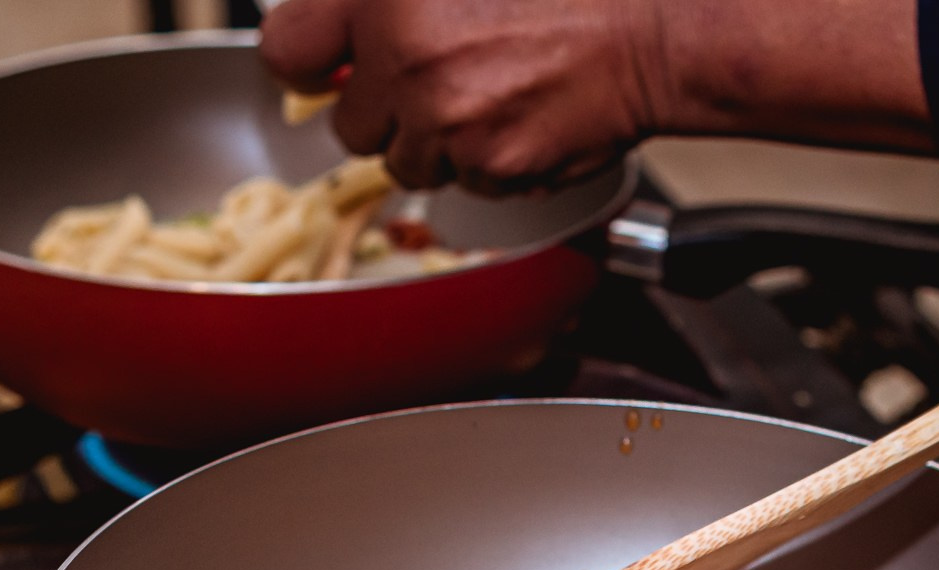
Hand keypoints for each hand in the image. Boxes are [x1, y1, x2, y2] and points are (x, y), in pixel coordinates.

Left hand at [258, 0, 673, 193]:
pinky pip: (461, 182)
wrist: (650, 31)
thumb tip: (338, 38)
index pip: (288, 48)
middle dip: (389, 108)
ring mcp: (444, 115)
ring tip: (491, 92)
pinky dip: (486, 160)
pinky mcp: (487, 162)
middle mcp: (405, 52)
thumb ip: (385, 0)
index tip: (330, 67)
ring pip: (404, 162)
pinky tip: (520, 115)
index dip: (311, 62)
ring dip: (438, 140)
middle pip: (349, 123)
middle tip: (442, 76)